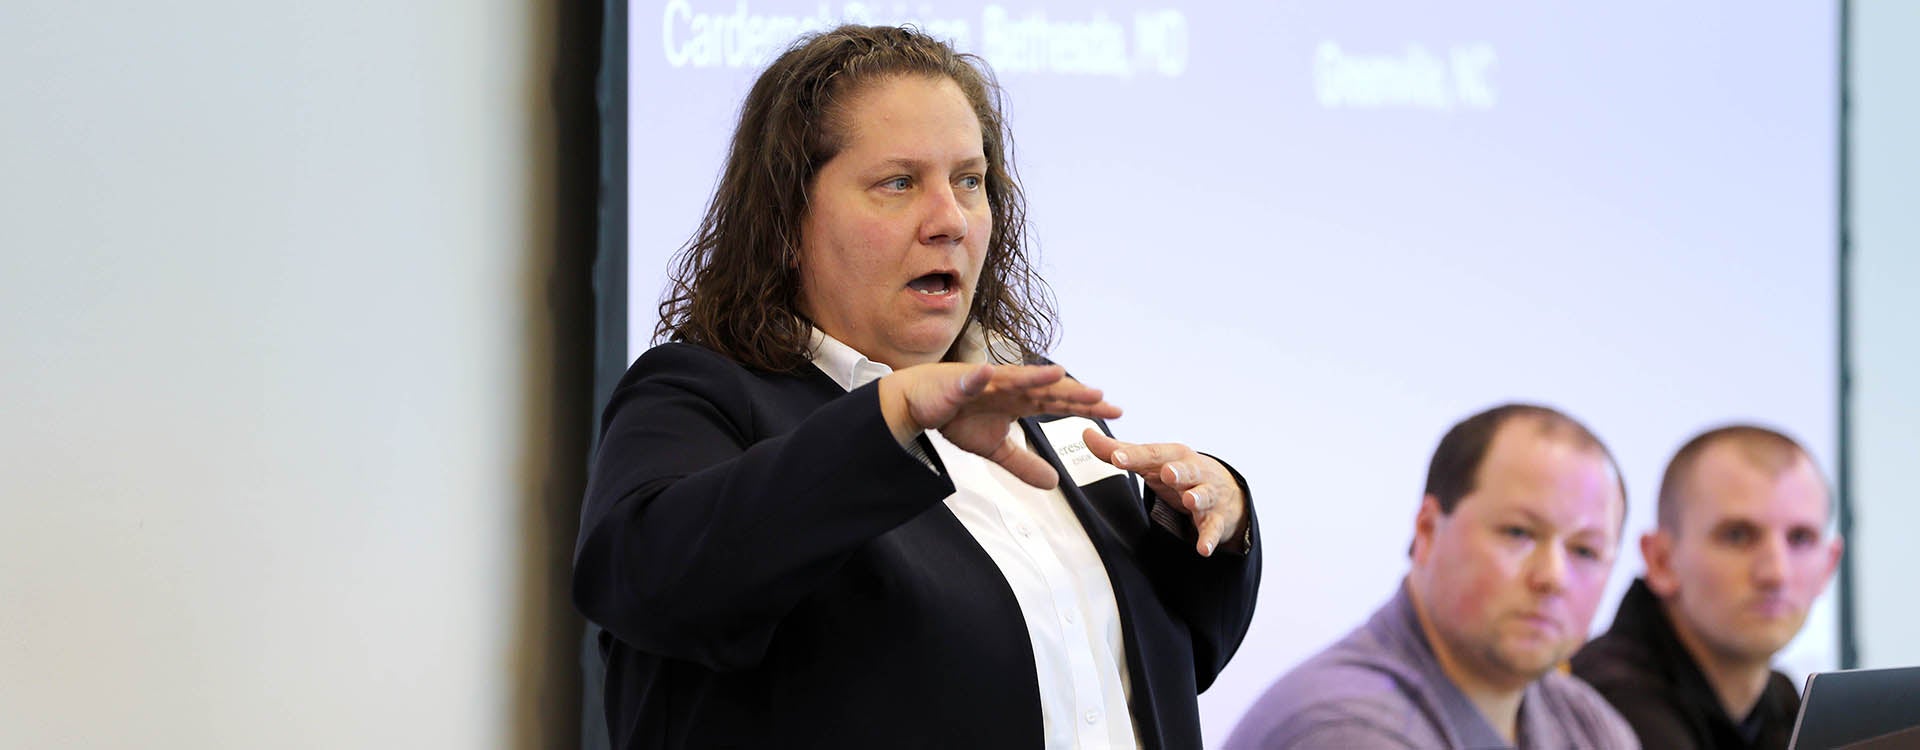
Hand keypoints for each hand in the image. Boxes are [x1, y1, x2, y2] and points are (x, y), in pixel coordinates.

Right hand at [879, 363, 1121, 488]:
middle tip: (1100, 397)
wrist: (919, 405)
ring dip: (1034, 377)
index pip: (1059, 403)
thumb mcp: (996, 450)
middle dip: (1071, 393)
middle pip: (1045, 389)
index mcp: (1020, 400)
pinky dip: (977, 378)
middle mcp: (1008, 387)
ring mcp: (985, 382)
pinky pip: (968, 381)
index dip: (1085, 407)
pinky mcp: (957, 383)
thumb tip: (1054, 483)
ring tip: (1058, 375)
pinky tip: (987, 373)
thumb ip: (1024, 464)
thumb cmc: (958, 417)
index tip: (1115, 412)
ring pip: (1013, 379)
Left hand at [1082, 429, 1247, 556]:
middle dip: (1178, 471)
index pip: (1151, 454)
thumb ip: (1120, 451)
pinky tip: (1203, 549)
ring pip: (1203, 495)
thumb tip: (1086, 434)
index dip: (1134, 455)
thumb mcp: (1153, 461)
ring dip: (1197, 497)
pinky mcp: (1217, 518)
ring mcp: (1207, 494)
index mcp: (1173, 455)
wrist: (1225, 490)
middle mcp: (1193, 471)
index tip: (1116, 457)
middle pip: (1185, 470)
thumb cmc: (1180, 471)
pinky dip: (1209, 539)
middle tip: (1168, 473)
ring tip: (1190, 501)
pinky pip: (1213, 528)